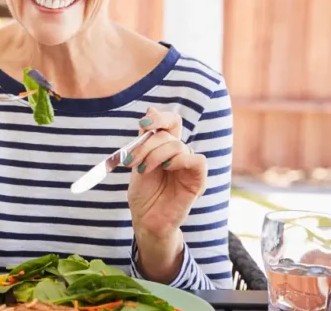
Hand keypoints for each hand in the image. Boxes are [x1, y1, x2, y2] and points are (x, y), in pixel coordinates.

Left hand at [126, 107, 206, 239]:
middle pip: (170, 133)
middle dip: (147, 144)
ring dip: (155, 155)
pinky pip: (197, 160)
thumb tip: (150, 109)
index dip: (159, 118)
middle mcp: (179, 154)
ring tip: (143, 170)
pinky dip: (180, 160)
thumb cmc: (143, 194)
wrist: (145, 220)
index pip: (171, 122)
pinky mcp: (197, 181)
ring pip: (178, 145)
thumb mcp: (138, 162)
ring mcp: (188, 167)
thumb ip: (145, 139)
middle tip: (133, 161)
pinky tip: (166, 169)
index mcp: (166, 147)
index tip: (143, 124)